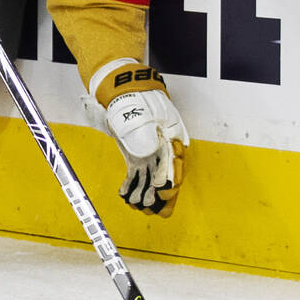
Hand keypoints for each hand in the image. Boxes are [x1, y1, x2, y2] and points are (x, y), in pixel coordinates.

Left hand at [102, 88, 187, 217]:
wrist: (123, 92)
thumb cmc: (134, 100)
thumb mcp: (139, 112)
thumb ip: (144, 130)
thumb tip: (148, 149)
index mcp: (171, 136)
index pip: (176, 162)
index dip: (170, 179)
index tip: (163, 192)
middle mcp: (165, 148)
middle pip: (167, 175)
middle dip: (159, 194)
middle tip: (149, 207)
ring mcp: (152, 154)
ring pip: (152, 179)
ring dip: (145, 194)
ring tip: (136, 205)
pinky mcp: (139, 158)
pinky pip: (139, 175)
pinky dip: (132, 186)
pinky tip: (125, 196)